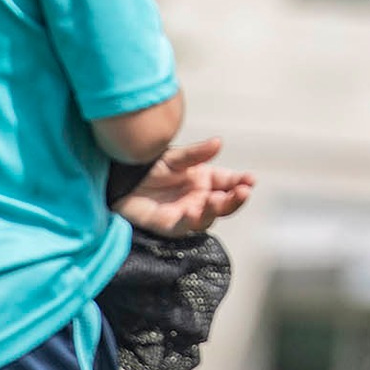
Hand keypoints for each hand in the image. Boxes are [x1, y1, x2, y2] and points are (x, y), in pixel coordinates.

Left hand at [113, 138, 255, 237]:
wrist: (119, 180)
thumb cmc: (148, 166)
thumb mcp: (175, 157)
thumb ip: (196, 153)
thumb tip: (218, 142)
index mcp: (205, 180)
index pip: (230, 182)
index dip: (242, 182)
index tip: (250, 180)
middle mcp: (200, 198)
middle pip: (225, 203)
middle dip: (235, 199)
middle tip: (242, 192)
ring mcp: (186, 213)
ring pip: (208, 217)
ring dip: (215, 210)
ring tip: (216, 200)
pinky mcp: (168, 226)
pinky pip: (182, 227)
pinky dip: (189, 221)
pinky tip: (193, 212)